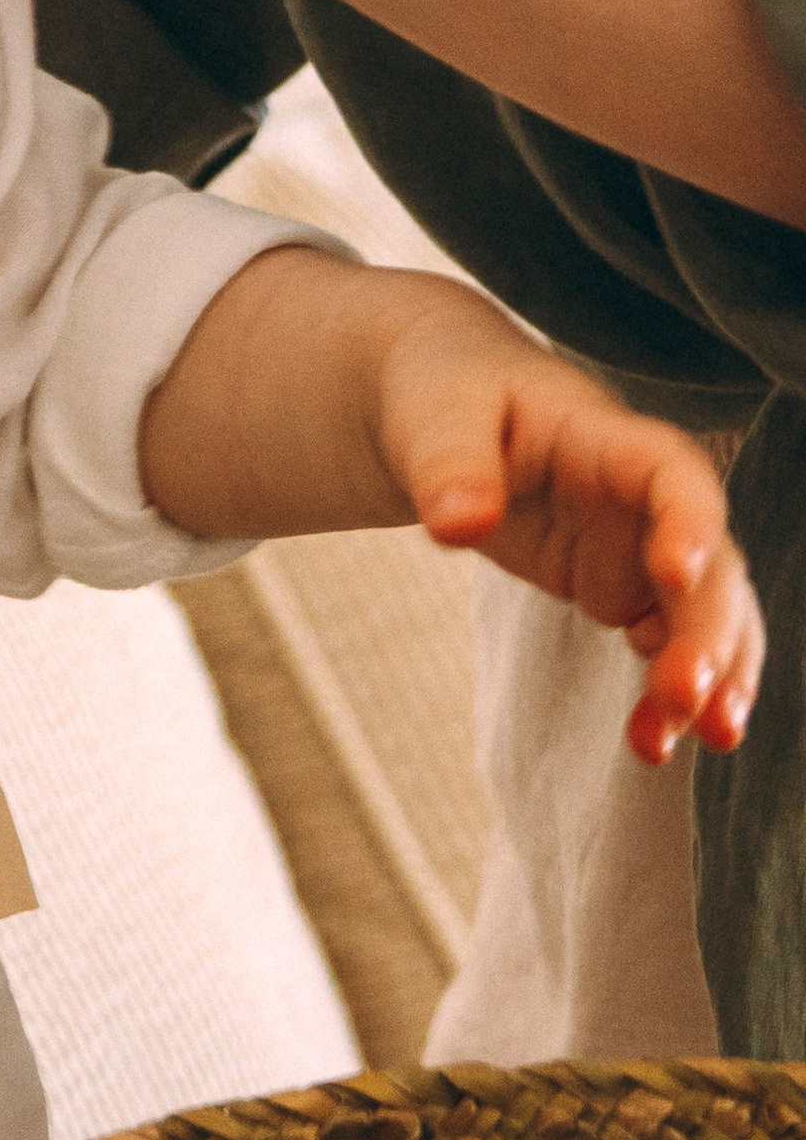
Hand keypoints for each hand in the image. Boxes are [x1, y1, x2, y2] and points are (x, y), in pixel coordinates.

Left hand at [372, 297, 759, 765]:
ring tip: (677, 742)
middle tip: (684, 702)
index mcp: (606, 437)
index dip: (691, 522)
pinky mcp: (621, 586)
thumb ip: (448, 466)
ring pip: (702, 614)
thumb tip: (458, 525)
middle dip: (706, 633)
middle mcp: (643, 497)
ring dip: (706, 677)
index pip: (674, 474)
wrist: (438, 414)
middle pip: (707, 563)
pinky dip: (670, 692)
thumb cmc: (440, 397)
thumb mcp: (433, 417)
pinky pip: (668, 642)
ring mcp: (639, 546)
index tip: (677, 573)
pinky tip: (651, 742)